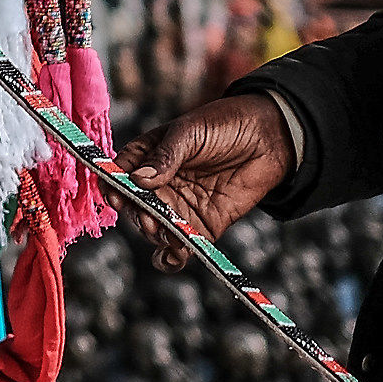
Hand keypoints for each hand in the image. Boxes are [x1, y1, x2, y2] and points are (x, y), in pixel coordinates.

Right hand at [113, 95, 294, 269]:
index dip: (113, 186)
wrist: (268, 138)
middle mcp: (158, 186)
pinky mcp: (202, 226)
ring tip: (165, 232)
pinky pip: (181, 246)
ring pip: (156, 229)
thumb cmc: (225, 124)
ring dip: (156, 234)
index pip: (119, 175)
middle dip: (139, 215)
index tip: (116, 196)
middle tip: (148, 216)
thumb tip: (138, 180)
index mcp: (147, 156)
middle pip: (136, 207)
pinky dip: (172, 257)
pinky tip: (172, 256)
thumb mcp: (190, 132)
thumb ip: (165, 156)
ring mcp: (179, 207)